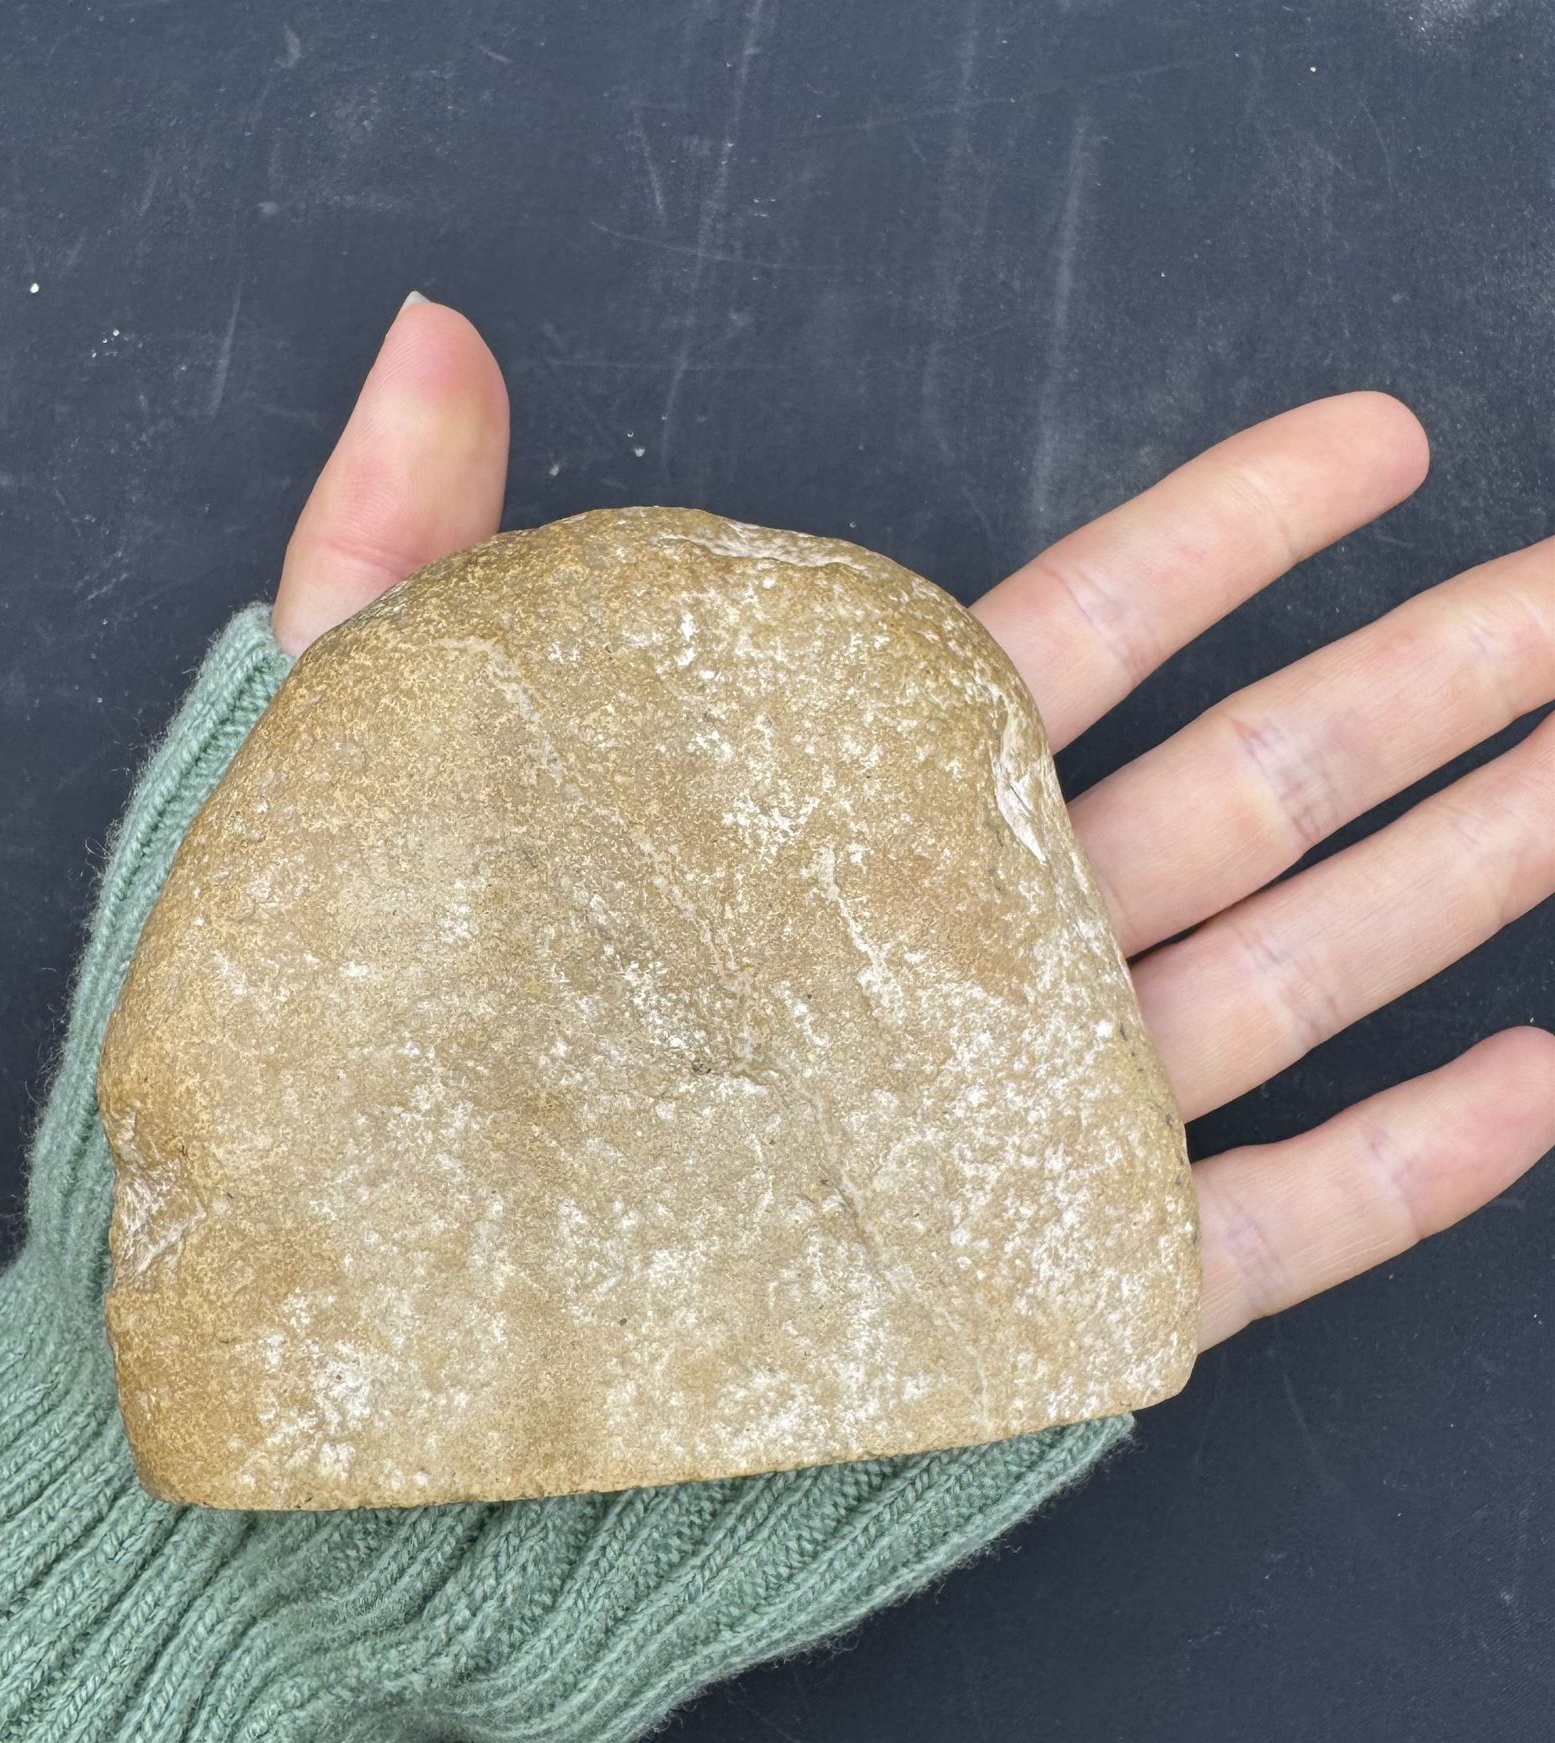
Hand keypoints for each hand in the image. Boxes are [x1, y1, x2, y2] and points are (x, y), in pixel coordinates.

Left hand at [273, 294, 1554, 1354]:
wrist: (335, 1416)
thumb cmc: (310, 1092)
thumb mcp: (341, 790)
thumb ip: (411, 561)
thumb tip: (432, 327)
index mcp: (822, 820)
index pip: (1080, 634)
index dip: (1243, 527)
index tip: (1380, 436)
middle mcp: (949, 960)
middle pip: (1249, 785)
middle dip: (1429, 684)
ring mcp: (1009, 1133)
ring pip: (1296, 976)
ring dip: (1466, 877)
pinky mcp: (1030, 1313)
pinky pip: (1254, 1230)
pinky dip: (1405, 1169)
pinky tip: (1536, 1080)